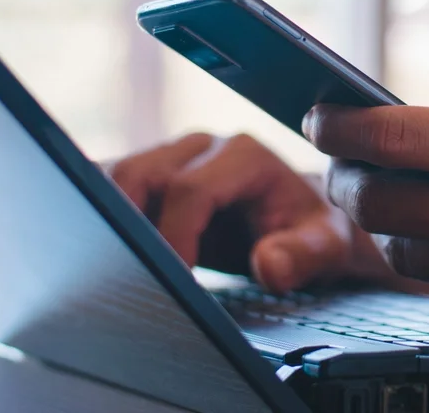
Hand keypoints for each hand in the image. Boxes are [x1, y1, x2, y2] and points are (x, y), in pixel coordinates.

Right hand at [105, 133, 395, 292]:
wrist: (305, 220)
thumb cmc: (314, 231)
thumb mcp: (327, 247)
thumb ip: (303, 255)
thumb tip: (268, 265)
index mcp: (245, 156)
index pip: (189, 190)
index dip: (174, 238)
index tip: (175, 280)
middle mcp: (204, 147)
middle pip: (138, 175)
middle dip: (130, 228)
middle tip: (135, 276)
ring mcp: (173, 156)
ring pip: (114, 177)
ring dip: (110, 219)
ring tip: (122, 265)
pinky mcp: (152, 173)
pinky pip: (109, 184)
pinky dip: (102, 213)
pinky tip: (107, 247)